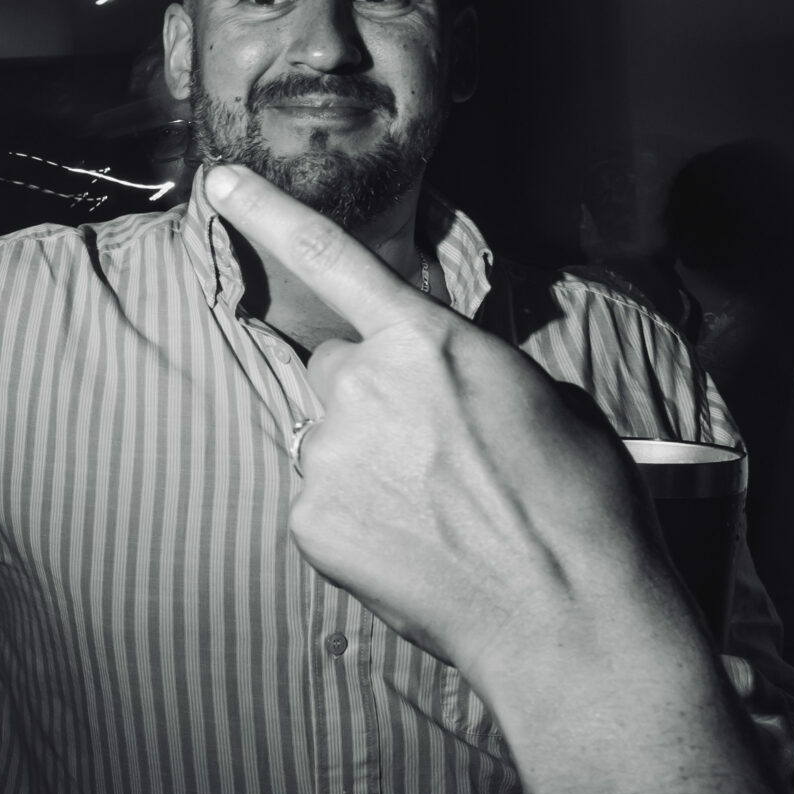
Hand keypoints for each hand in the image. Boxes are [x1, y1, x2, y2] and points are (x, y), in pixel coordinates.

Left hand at [204, 165, 680, 689]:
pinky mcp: (306, 519)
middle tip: (437, 455)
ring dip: (363, 460)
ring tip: (436, 511)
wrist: (567, 615)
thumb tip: (430, 386)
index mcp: (428, 342)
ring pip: (324, 437)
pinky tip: (408, 545)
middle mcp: (363, 385)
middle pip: (334, 369)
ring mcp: (327, 454)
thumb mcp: (538, 400)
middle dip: (370, 397)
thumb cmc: (577, 504)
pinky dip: (352, 518)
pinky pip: (316, 498)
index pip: (329, 257)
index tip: (216, 178)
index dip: (266, 211)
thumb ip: (460, 371)